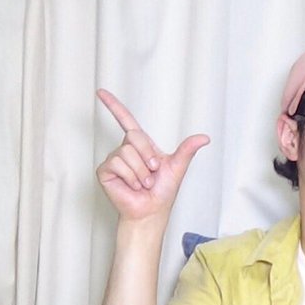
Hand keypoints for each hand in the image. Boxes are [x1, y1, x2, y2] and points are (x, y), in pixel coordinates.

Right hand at [95, 89, 209, 222]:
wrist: (152, 211)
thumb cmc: (162, 192)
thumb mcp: (177, 167)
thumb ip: (187, 150)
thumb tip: (205, 137)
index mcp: (141, 145)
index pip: (126, 120)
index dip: (113, 106)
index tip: (100, 92)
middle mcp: (125, 149)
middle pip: (134, 136)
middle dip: (148, 155)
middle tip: (153, 172)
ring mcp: (113, 159)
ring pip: (126, 152)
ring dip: (141, 171)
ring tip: (143, 183)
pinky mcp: (105, 171)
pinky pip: (117, 164)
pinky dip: (130, 177)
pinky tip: (133, 186)